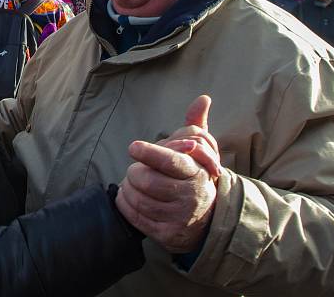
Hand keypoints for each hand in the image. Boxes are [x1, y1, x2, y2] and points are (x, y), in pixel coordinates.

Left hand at [116, 96, 218, 252]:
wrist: (207, 220)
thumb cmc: (193, 177)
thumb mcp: (199, 151)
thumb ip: (195, 124)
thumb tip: (203, 98)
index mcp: (196, 172)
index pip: (171, 161)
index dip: (149, 153)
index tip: (133, 147)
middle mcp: (190, 196)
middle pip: (147, 180)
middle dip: (134, 172)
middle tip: (135, 169)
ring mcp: (179, 218)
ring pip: (139, 199)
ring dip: (127, 188)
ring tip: (130, 182)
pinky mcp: (168, 235)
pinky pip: (136, 217)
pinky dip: (125, 205)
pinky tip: (127, 197)